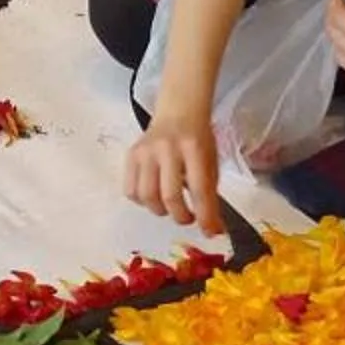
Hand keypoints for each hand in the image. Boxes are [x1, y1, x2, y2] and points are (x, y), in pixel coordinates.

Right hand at [124, 105, 224, 233]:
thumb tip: (213, 229)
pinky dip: (143, 201)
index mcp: (194, 147)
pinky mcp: (131, 155)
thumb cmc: (198, 140)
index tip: (210, 232)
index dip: (205, 216)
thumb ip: (211, 193)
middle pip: (170, 196)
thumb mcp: (211, 161)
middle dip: (181, 216)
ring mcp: (146, 151)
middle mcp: (168, 148)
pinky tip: (154, 196)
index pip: (200, 189)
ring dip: (161, 210)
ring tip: (171, 206)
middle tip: (188, 218)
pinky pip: (131, 190)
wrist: (178, 112)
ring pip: (147, 196)